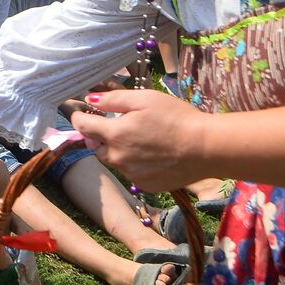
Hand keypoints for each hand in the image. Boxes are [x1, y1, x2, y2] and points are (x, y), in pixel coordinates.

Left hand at [69, 89, 210, 193]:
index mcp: (114, 134)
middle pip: (96, 146)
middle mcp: (117, 158)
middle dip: (101, 136)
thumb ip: (113, 100)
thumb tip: (90, 100)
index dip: (79, 116)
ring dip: (118, 150)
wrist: (205, 148)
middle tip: (120, 125)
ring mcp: (130, 174)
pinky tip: (154, 155)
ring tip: (142, 140)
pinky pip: (131, 173)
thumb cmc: (177, 118)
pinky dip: (135, 164)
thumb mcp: (145, 99)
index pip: (82, 126)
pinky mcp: (144, 185)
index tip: (80, 112)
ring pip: (114, 160)